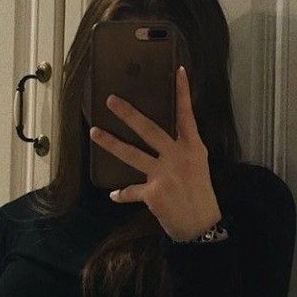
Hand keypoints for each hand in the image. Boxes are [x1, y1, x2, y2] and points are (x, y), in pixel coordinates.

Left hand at [88, 65, 222, 241]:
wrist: (201, 225)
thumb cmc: (200, 193)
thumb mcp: (197, 165)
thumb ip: (181, 149)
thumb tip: (160, 138)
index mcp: (192, 147)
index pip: (187, 115)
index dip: (183, 93)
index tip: (179, 71)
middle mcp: (178, 157)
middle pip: (149, 130)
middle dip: (128, 114)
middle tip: (111, 100)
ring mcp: (164, 174)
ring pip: (132, 154)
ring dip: (111, 143)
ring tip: (94, 133)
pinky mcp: (153, 193)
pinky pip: (131, 191)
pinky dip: (122, 194)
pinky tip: (113, 195)